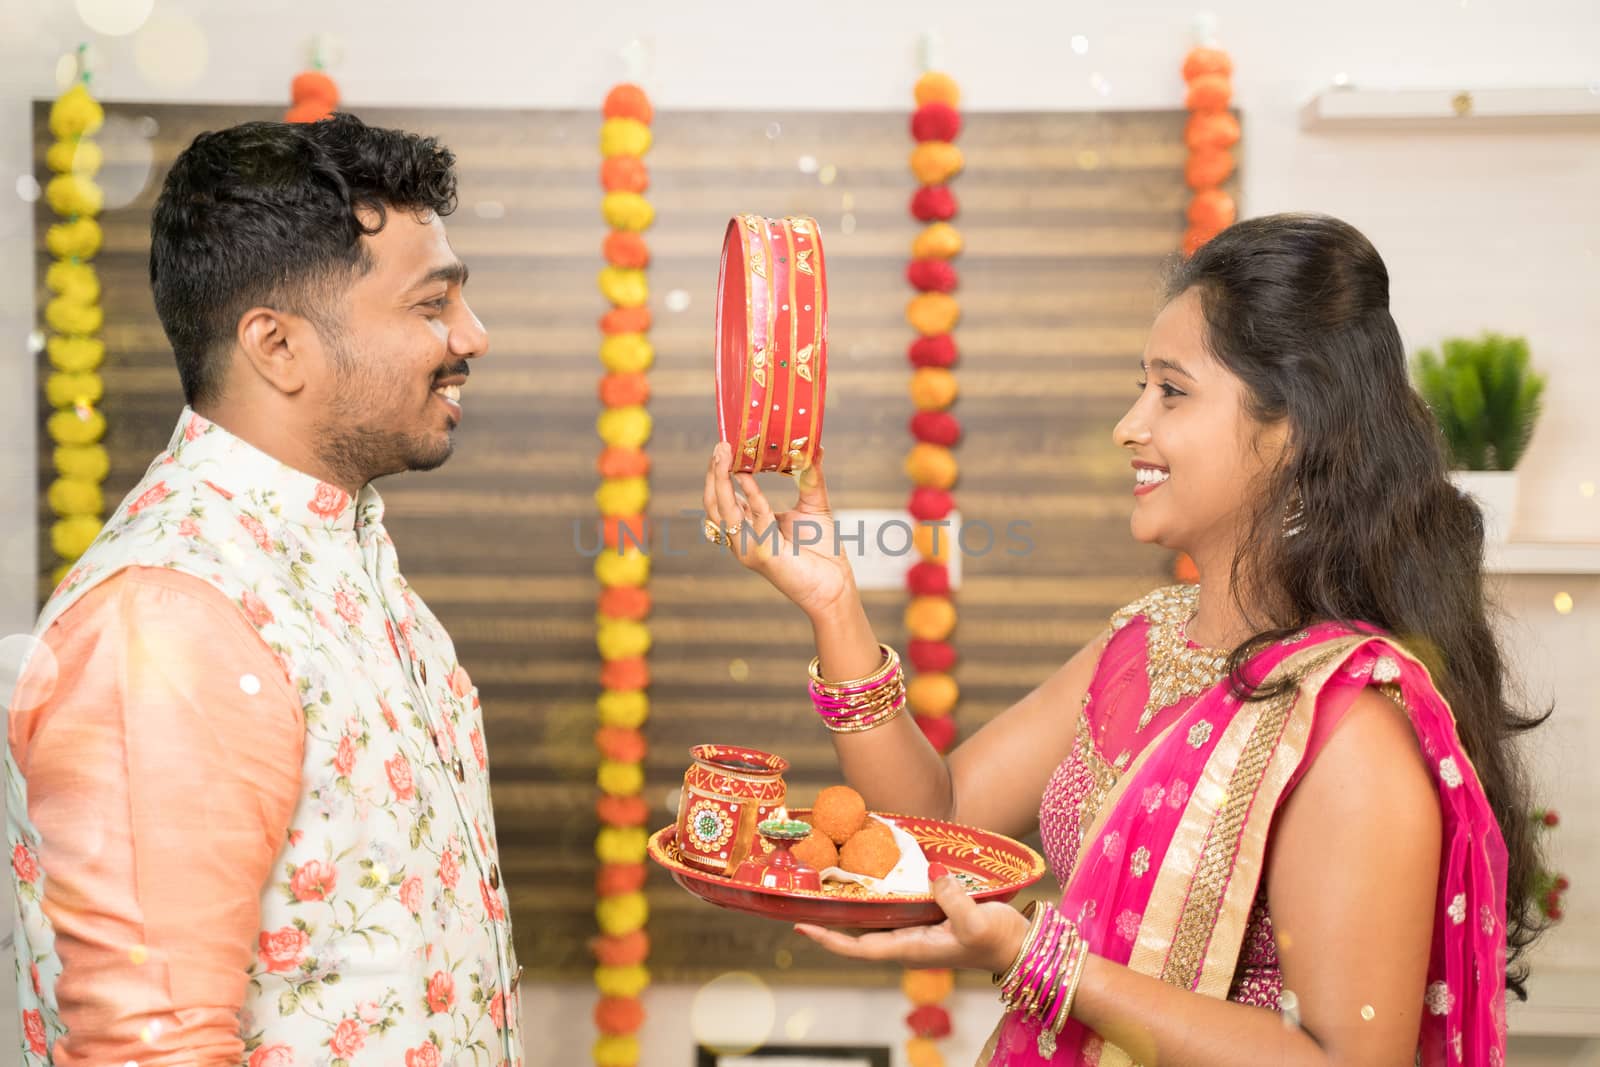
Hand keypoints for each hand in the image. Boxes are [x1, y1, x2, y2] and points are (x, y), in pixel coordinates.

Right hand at [702, 442, 857, 619]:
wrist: (835, 585)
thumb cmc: (823, 551)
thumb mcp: (814, 505)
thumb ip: (810, 477)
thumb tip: (815, 446)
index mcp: (750, 527)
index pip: (724, 497)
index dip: (721, 472)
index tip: (726, 445)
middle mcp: (743, 538)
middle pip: (714, 502)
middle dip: (713, 472)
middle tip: (720, 445)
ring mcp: (748, 548)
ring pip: (723, 511)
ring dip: (720, 481)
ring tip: (723, 454)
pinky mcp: (762, 555)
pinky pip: (754, 520)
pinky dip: (750, 496)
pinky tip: (747, 476)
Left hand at [793, 865, 1028, 975]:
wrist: (1023, 946)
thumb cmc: (999, 941)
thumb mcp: (976, 921)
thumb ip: (951, 898)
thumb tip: (931, 874)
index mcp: (912, 949)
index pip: (859, 947)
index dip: (829, 939)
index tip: (802, 928)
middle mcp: (908, 942)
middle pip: (859, 932)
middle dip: (831, 918)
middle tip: (806, 893)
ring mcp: (918, 930)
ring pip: (876, 918)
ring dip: (853, 903)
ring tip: (829, 879)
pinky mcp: (931, 918)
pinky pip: (897, 907)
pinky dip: (881, 892)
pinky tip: (875, 872)